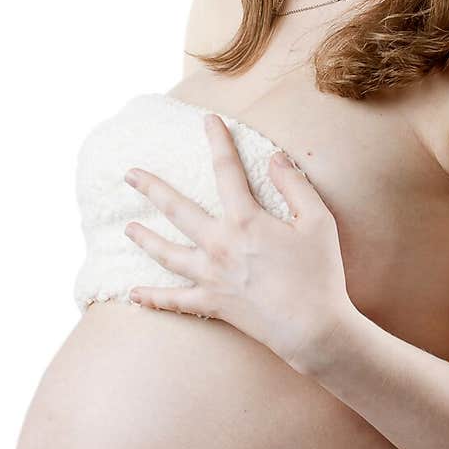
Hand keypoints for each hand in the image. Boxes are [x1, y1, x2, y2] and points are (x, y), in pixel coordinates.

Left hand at [122, 113, 352, 373]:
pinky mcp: (213, 304)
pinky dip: (152, 298)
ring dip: (145, 239)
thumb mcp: (318, 222)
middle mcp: (220, 245)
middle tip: (130, 174)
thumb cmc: (320, 274)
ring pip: (168, 254)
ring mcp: (212, 277)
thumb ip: (295, 185)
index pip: (227, 170)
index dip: (218, 141)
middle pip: (178, 210)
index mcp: (246, 221)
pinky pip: (175, 301)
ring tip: (128, 228)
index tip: (207, 120)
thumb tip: (276, 157)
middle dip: (152, 189)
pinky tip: (133, 294)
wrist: (313, 328)